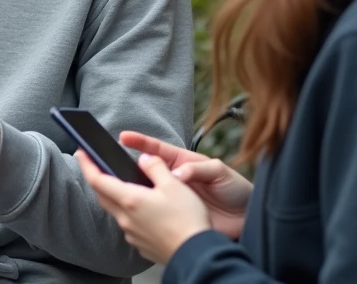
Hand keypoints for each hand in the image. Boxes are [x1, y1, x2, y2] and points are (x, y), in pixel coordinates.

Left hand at [77, 151, 211, 265]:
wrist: (196, 254)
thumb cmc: (187, 219)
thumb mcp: (174, 184)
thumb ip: (156, 167)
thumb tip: (144, 157)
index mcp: (130, 199)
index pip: (97, 180)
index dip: (86, 164)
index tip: (80, 152)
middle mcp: (126, 218)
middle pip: (103, 196)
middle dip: (98, 180)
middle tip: (97, 166)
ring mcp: (132, 234)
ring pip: (116, 211)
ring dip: (114, 197)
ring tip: (122, 186)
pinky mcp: (141, 245)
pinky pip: (129, 225)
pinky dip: (129, 213)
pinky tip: (142, 210)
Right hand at [120, 131, 251, 238]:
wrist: (246, 218)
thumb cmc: (235, 189)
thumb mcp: (219, 172)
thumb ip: (198, 169)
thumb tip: (176, 174)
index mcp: (182, 163)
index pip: (157, 150)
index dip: (140, 142)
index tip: (124, 137)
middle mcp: (174, 180)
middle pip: (146, 171)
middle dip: (128, 166)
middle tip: (110, 164)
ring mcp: (172, 199)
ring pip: (147, 193)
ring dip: (134, 190)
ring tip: (118, 188)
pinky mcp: (175, 217)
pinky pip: (156, 213)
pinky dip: (146, 212)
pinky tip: (136, 212)